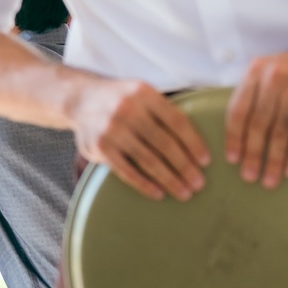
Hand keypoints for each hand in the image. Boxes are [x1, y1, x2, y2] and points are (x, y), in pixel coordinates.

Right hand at [71, 77, 208, 201]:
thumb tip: (197, 141)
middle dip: (185, 167)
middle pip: (164, 144)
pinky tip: (159, 193)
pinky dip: (145, 184)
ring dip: (169, 179)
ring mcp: (112, 129)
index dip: (193, 143)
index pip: (176, 121)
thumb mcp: (142, 94)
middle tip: (199, 184)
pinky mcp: (100, 147)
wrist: (80, 99)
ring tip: (184, 193)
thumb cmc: (121, 100)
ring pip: (148, 160)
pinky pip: (127, 171)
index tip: (206, 162)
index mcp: (144, 93)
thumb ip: (165, 111)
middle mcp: (127, 109)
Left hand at [224, 47, 287, 188]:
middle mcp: (274, 78)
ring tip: (269, 181)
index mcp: (255, 71)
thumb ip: (251, 96)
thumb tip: (234, 136)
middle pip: (258, 123)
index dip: (234, 137)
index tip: (232, 160)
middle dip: (252, 154)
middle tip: (249, 177)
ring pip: (280, 131)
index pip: (238, 109)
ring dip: (274, 160)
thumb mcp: (266, 73)